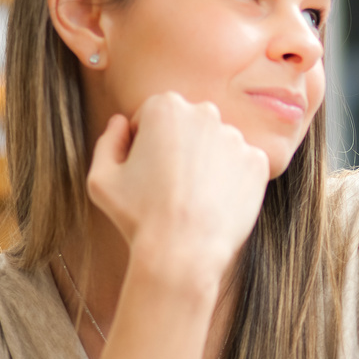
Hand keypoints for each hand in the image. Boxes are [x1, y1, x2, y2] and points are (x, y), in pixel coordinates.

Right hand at [86, 92, 270, 278]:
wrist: (184, 251)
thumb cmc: (137, 216)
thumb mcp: (101, 178)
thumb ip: (108, 141)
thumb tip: (120, 122)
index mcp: (165, 107)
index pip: (152, 117)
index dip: (142, 146)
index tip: (143, 173)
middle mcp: (205, 113)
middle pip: (187, 127)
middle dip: (177, 149)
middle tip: (168, 186)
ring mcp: (236, 137)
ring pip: (216, 146)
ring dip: (205, 163)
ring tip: (191, 198)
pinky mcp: (257, 161)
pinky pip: (240, 166)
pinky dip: (229, 181)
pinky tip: (214, 203)